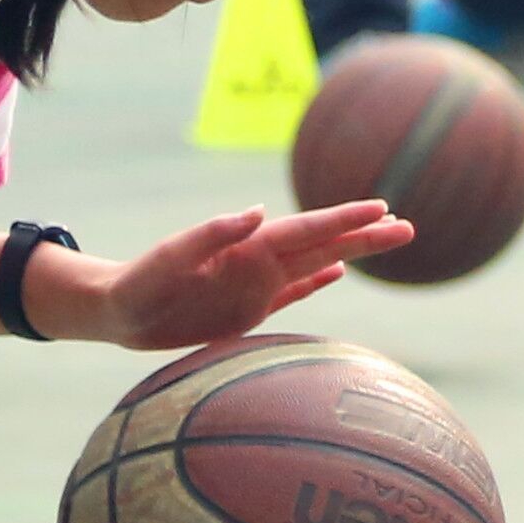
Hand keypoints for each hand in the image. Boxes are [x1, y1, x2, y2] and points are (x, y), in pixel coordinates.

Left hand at [99, 202, 417, 343]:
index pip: (306, 231)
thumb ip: (211, 235)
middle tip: (408, 225)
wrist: (116, 313)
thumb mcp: (169, 261)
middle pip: (323, 244)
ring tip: (390, 240)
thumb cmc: (138, 286)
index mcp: (246, 248)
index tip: (380, 209)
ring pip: (317, 264)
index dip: (343, 221)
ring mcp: (255, 284)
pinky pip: (293, 292)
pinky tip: (339, 272)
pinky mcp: (246, 309)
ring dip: (353, 253)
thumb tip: (256, 211)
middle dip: (364, 235)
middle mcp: (258, 262)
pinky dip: (318, 281)